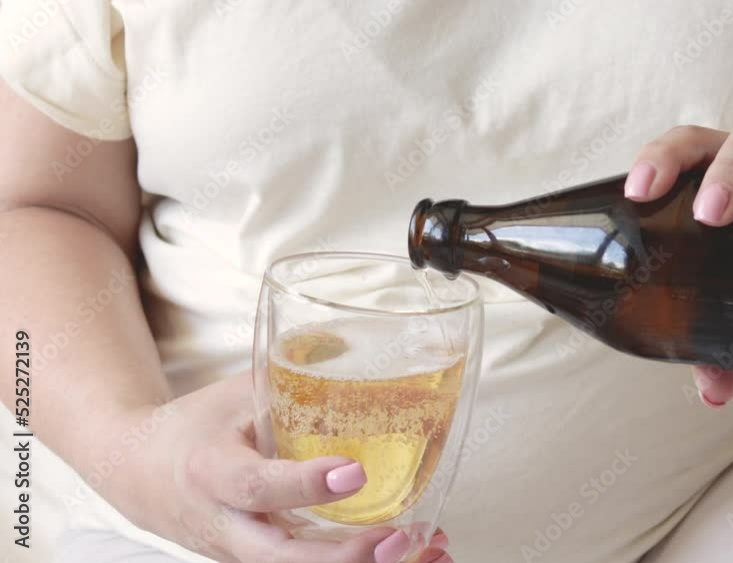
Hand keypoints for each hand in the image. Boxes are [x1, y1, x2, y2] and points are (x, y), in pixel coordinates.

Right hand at [100, 374, 451, 562]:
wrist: (138, 473)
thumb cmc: (195, 428)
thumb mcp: (235, 394)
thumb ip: (289, 378)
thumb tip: (354, 342)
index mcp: (214, 472)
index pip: (260, 486)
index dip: (306, 484)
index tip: (353, 473)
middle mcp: (227, 525)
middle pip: (282, 559)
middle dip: (344, 557)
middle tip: (398, 537)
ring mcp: (242, 553)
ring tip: (426, 553)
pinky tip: (414, 557)